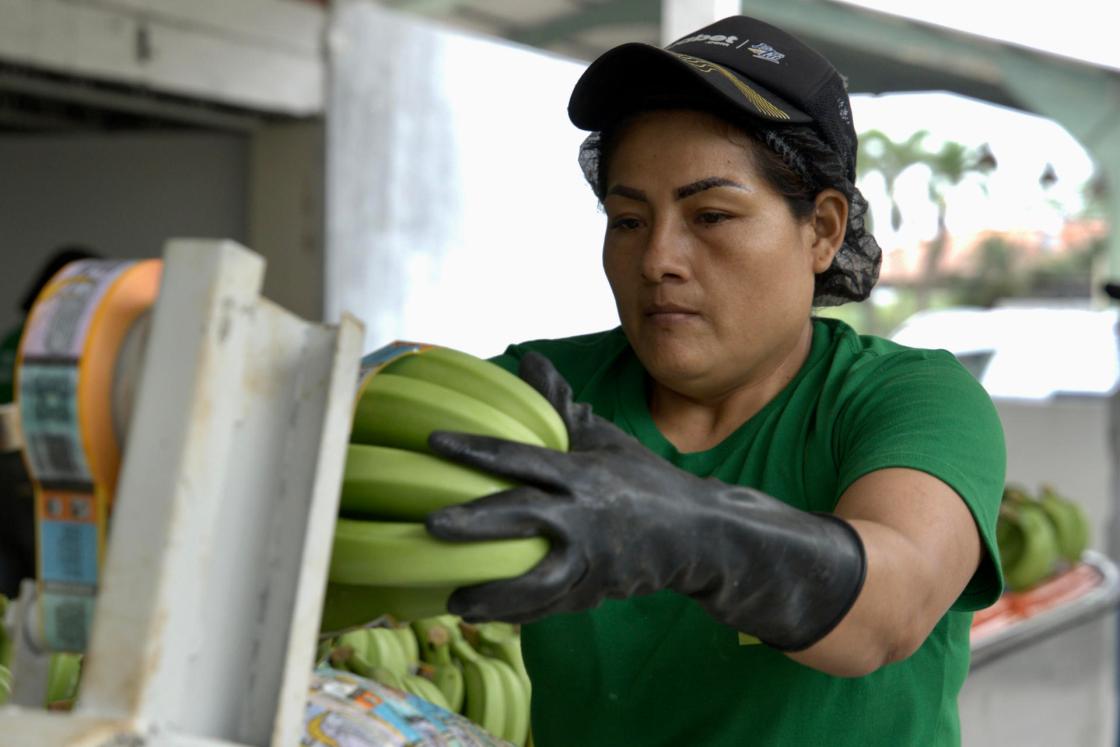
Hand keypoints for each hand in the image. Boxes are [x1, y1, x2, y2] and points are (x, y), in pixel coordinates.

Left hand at [426, 353, 864, 649]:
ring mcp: (592, 558)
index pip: (522, 457)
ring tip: (455, 600)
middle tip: (432, 525)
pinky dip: (518, 613)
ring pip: (536, 579)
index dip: (477, 449)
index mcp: (583, 473)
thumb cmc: (644, 481)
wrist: (700, 534)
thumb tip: (529, 359)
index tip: (435, 442)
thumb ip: (561, 405)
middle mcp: (585, 515)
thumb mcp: (604, 439)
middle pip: (524, 516)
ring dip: (494, 593)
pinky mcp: (596, 591)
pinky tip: (484, 616)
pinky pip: (551, 605)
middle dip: (477, 523)